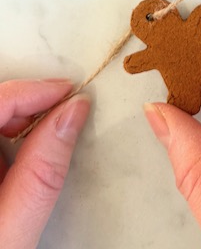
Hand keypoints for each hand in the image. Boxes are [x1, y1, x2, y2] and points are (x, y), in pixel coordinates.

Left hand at [0, 80, 90, 248]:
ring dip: (14, 125)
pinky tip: (13, 169)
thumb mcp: (12, 231)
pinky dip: (4, 145)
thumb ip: (43, 169)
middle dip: (26, 107)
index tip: (69, 93)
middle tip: (62, 117)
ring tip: (38, 149)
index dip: (33, 91)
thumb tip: (73, 112)